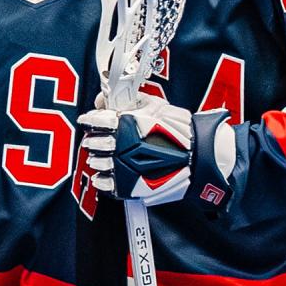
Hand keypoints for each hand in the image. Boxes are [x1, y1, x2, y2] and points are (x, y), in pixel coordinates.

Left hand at [77, 92, 193, 205]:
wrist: (198, 157)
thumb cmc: (179, 129)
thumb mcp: (152, 104)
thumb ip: (126, 100)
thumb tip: (103, 99)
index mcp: (125, 124)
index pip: (95, 121)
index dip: (90, 120)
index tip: (88, 121)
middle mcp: (121, 146)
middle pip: (93, 143)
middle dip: (92, 140)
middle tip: (95, 140)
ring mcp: (123, 167)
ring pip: (97, 163)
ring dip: (97, 159)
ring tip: (103, 156)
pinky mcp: (128, 186)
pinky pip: (105, 184)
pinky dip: (102, 180)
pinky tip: (105, 175)